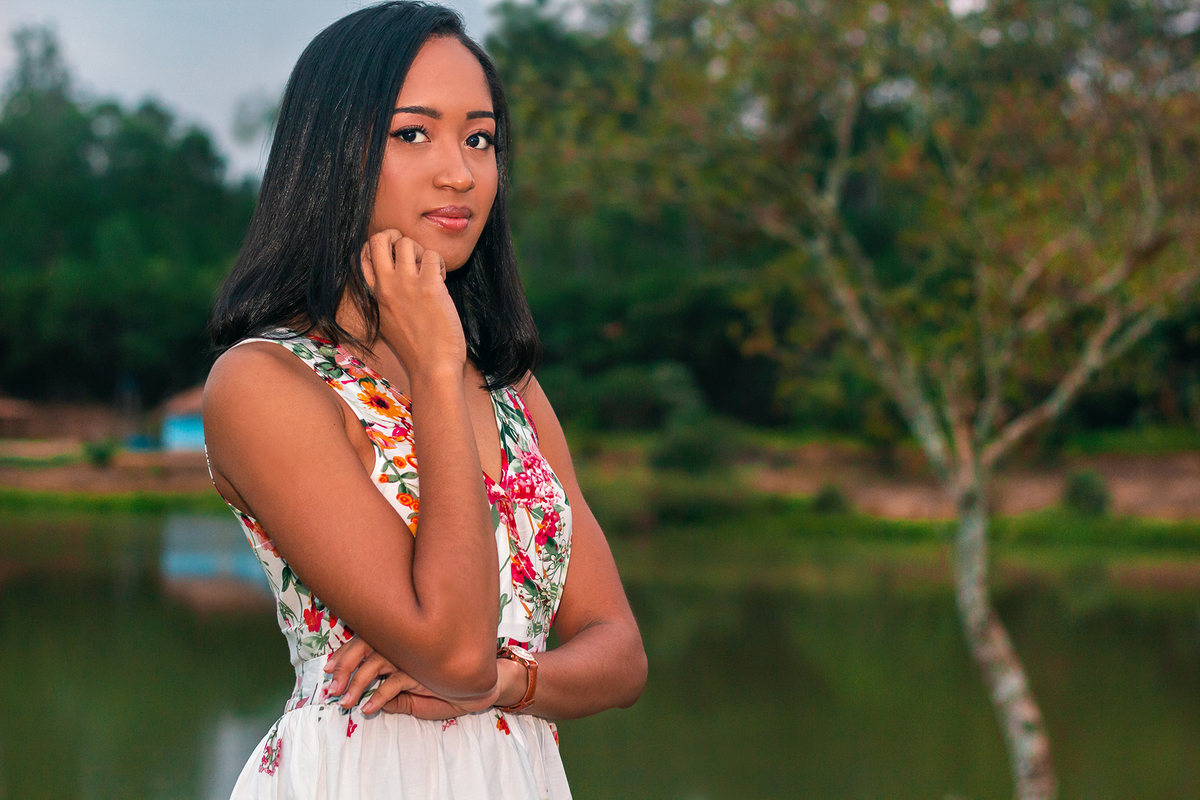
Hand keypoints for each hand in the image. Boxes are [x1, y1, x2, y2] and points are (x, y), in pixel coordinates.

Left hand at [324, 636, 520, 718]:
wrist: (480, 687)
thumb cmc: (447, 689)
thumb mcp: (414, 698)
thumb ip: (395, 698)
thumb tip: (372, 702)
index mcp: (400, 644)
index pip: (366, 642)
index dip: (344, 654)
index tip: (327, 669)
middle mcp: (405, 645)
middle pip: (366, 647)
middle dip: (345, 667)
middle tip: (331, 688)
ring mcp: (413, 656)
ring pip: (376, 664)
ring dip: (357, 684)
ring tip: (346, 703)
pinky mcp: (423, 670)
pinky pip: (395, 682)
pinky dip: (379, 696)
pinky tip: (370, 708)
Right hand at [360, 230, 465, 376]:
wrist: (432, 368)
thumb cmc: (416, 350)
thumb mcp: (389, 322)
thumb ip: (388, 300)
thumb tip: (396, 280)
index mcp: (375, 295)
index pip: (362, 256)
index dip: (379, 249)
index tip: (396, 260)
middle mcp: (386, 286)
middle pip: (378, 238)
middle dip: (396, 236)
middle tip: (412, 253)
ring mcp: (406, 285)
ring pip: (407, 242)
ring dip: (422, 251)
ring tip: (430, 271)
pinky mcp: (429, 287)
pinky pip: (433, 256)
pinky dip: (440, 264)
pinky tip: (442, 281)